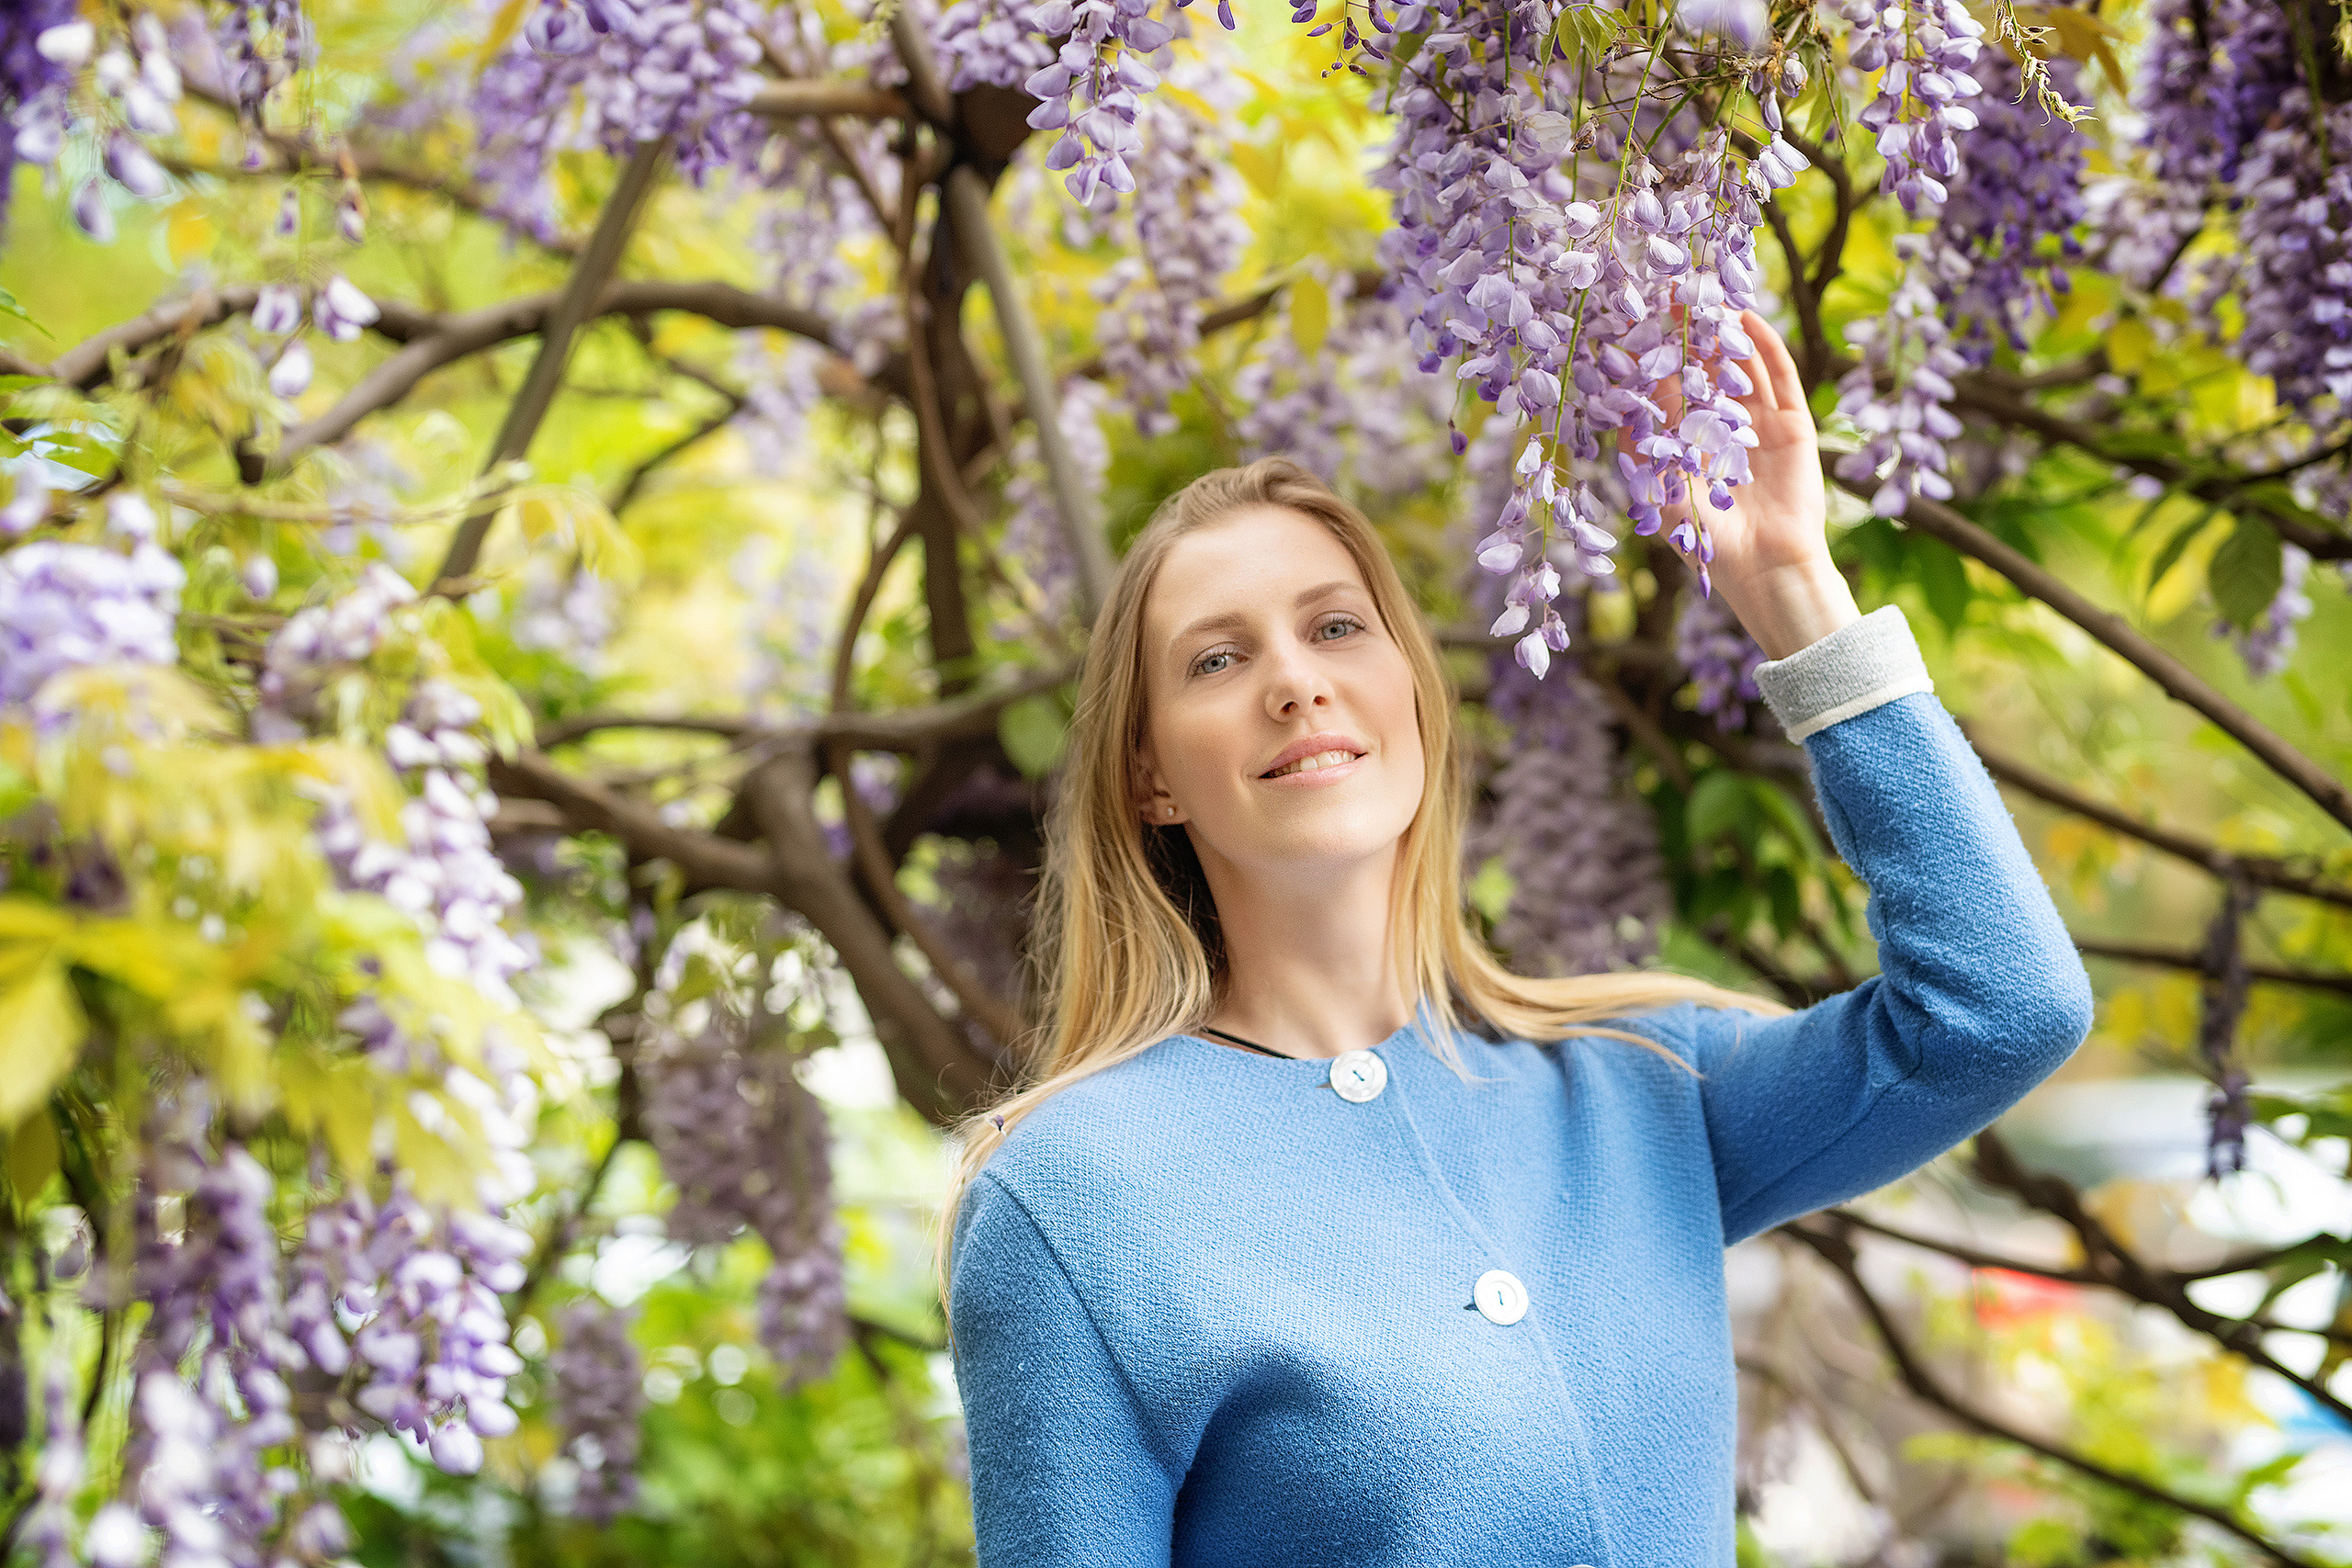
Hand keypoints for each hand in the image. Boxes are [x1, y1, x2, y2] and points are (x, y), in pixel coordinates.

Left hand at [1664, 310, 1858, 659]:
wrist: (1765, 568)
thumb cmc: (1708, 542)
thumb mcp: (1660, 493)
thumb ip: (1642, 450)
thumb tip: (1617, 405)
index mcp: (1690, 445)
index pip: (1670, 389)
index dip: (1656, 356)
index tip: (1636, 321)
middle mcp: (1722, 430)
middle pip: (1706, 368)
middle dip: (1689, 333)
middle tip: (1670, 293)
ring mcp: (1759, 424)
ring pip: (1741, 366)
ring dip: (1724, 331)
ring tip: (1704, 295)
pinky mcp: (1792, 425)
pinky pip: (1779, 376)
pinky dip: (1765, 345)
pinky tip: (1746, 317)